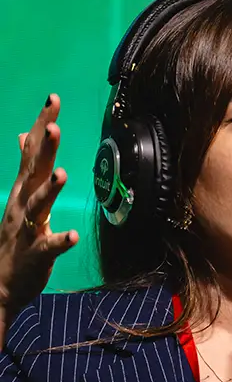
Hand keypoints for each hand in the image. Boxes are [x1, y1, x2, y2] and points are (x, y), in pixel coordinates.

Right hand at [0, 94, 77, 337]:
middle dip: (43, 149)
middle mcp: (22, 204)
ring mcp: (28, 229)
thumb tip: (26, 134)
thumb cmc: (15, 237)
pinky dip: (60, 240)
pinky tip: (73, 236)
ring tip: (62, 174)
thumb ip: (27, 165)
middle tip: (55, 126)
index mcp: (22, 190)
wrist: (0, 282)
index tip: (53, 99)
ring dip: (50, 190)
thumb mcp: (19, 196)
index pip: (32, 151)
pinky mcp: (36, 254)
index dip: (42, 125)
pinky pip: (49, 246)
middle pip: (33, 172)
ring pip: (38, 205)